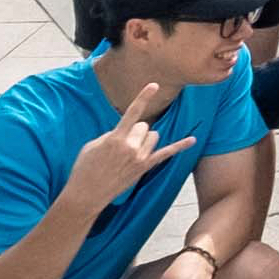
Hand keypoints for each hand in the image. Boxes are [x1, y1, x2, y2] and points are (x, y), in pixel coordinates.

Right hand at [64, 80, 192, 208]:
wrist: (86, 193)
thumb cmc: (85, 167)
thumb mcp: (93, 145)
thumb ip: (112, 134)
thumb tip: (126, 130)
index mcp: (115, 138)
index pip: (132, 113)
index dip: (143, 97)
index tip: (154, 85)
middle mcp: (130, 147)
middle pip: (144, 126)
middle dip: (135, 130)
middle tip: (121, 144)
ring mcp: (139, 158)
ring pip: (153, 136)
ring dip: (145, 139)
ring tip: (130, 151)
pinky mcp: (144, 168)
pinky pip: (167, 153)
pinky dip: (180, 146)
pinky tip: (193, 139)